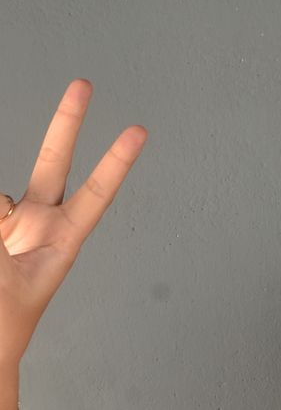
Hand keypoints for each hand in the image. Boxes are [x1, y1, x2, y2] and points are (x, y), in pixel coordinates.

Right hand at [0, 79, 146, 366]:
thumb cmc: (5, 324)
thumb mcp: (6, 276)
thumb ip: (0, 232)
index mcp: (64, 241)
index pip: (96, 193)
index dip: (115, 162)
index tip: (138, 132)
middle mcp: (41, 224)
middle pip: (53, 162)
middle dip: (66, 123)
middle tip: (84, 84)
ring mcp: (12, 223)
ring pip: (0, 196)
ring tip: (7, 259)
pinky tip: (0, 246)